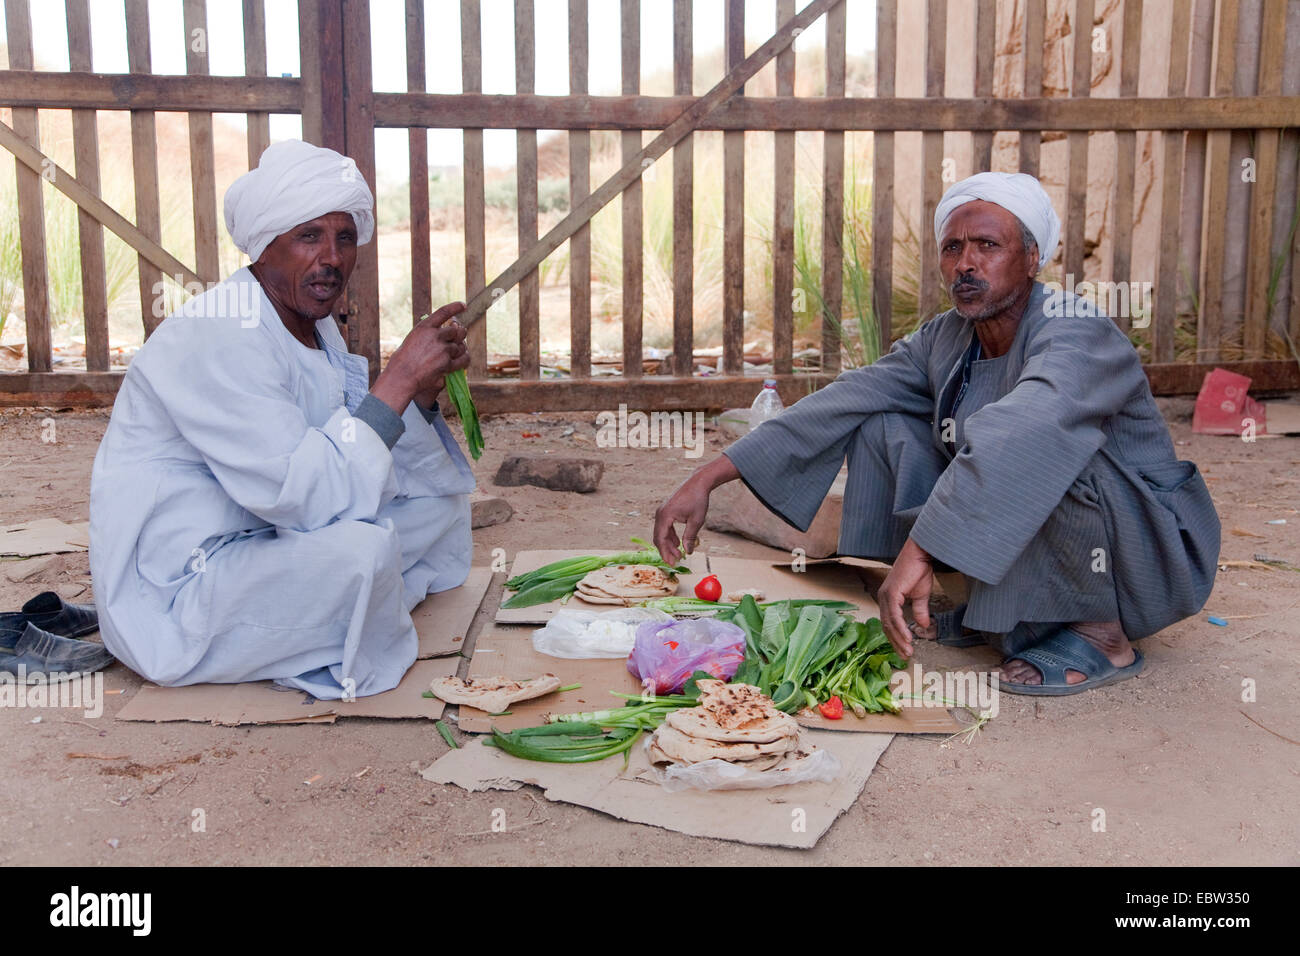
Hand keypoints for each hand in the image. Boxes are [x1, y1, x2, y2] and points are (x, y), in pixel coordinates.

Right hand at [372, 302, 469, 413]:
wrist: (401, 377)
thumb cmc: (402, 361)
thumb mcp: (412, 340)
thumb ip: (428, 335)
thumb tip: (449, 334)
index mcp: (424, 327)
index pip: (443, 312)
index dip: (455, 307)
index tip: (463, 305)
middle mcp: (435, 335)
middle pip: (456, 331)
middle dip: (457, 336)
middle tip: (456, 340)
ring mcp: (442, 349)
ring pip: (460, 346)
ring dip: (458, 350)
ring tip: (453, 354)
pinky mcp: (447, 364)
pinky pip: (463, 359)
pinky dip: (464, 360)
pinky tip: (463, 360)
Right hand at [653, 455, 739, 564]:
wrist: (698, 482)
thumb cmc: (698, 500)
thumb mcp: (696, 521)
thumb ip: (690, 537)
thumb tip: (688, 552)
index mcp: (665, 516)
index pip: (661, 539)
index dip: (665, 552)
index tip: (672, 563)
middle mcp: (660, 513)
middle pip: (658, 537)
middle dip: (666, 550)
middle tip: (675, 561)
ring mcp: (662, 511)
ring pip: (661, 532)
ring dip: (668, 544)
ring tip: (678, 553)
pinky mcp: (666, 510)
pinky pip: (664, 526)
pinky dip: (670, 536)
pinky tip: (677, 542)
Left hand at [878, 537, 933, 658]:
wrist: (920, 553)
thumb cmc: (919, 570)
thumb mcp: (921, 595)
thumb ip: (919, 611)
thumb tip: (924, 625)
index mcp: (888, 599)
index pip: (888, 623)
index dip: (896, 638)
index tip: (905, 651)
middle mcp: (883, 598)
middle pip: (886, 626)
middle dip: (896, 643)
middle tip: (906, 656)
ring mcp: (885, 595)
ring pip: (889, 623)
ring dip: (899, 639)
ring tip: (908, 651)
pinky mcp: (891, 592)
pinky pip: (894, 615)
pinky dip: (900, 628)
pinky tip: (908, 638)